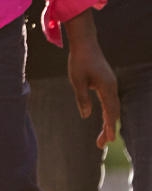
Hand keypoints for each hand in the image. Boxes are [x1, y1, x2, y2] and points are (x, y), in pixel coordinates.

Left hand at [64, 9, 118, 147]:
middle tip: (102, 145)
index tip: (109, 140)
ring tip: (102, 138)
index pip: (110, 111)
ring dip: (108, 123)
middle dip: (108, 129)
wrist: (85, 44)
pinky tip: (104, 122)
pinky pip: (110, 102)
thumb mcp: (77, 81)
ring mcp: (111, 85)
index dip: (109, 126)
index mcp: (106, 87)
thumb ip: (82, 98)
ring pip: (112, 108)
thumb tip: (86, 115)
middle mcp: (112, 87)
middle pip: (113, 112)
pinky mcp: (107, 84)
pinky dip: (108, 114)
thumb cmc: (79, 61)